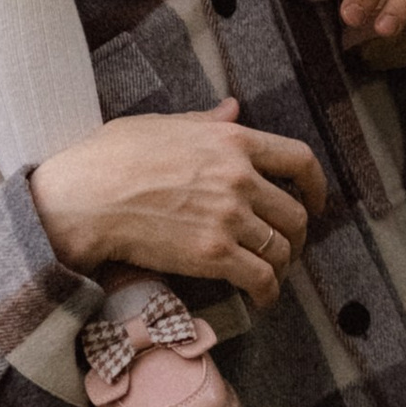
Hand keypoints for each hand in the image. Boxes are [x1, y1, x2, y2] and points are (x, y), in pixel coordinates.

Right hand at [31, 101, 326, 308]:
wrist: (88, 196)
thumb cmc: (116, 155)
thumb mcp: (166, 125)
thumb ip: (208, 122)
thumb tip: (234, 109)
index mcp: (232, 140)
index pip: (299, 160)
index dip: (317, 185)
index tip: (316, 201)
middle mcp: (239, 178)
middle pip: (295, 213)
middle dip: (296, 235)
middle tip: (286, 247)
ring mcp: (229, 217)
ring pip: (282, 248)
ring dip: (282, 266)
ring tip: (270, 273)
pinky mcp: (214, 254)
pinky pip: (262, 278)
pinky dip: (268, 292)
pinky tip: (260, 297)